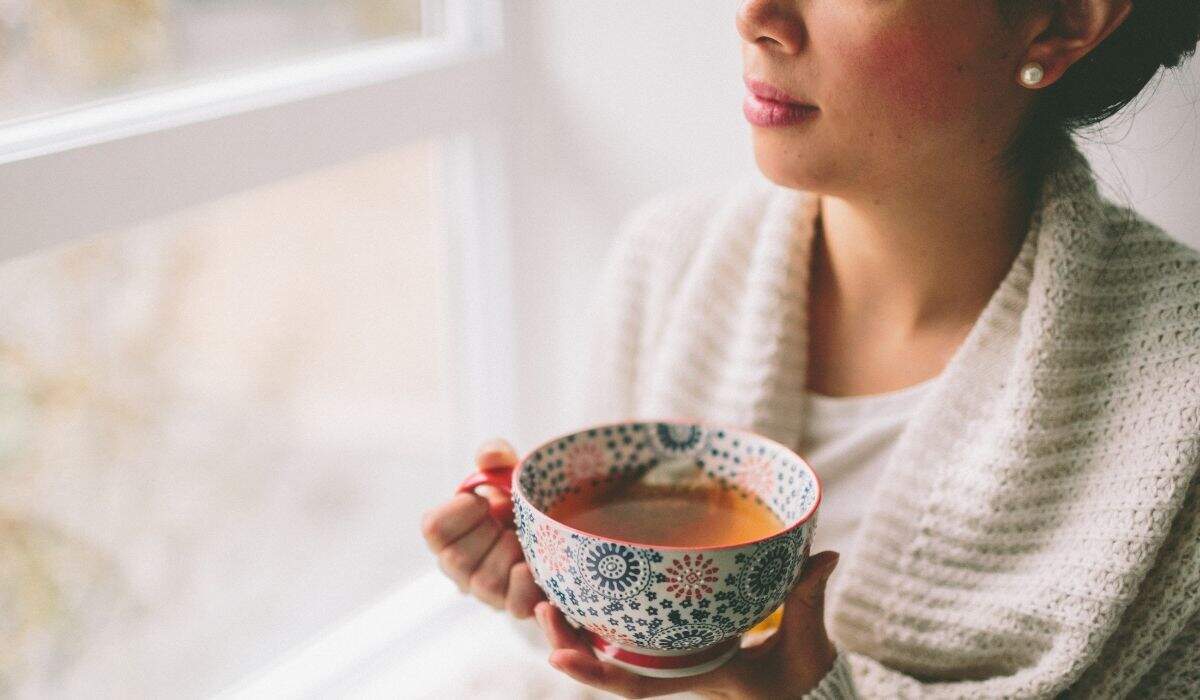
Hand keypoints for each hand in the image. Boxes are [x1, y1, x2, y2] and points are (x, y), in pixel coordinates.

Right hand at [420, 438, 544, 617]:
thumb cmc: (519, 500)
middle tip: (508, 520)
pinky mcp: (517, 606)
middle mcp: (460, 569)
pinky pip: (517, 606)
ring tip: (526, 539)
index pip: (433, 529)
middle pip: (457, 559)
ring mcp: (488, 593)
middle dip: (488, 532)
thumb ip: (495, 456)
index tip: (482, 500)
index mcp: (449, 534)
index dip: (460, 511)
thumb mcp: (507, 472)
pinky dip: (529, 586)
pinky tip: (536, 569)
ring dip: (512, 553)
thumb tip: (490, 456)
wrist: (559, 527)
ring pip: (487, 582)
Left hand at [534, 550, 841, 698]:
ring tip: (543, 596)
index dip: (597, 672)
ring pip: (610, 647)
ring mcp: (672, 652)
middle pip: (608, 665)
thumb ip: (808, 598)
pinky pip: (628, 629)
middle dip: (568, 642)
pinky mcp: (674, 635)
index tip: (557, 657)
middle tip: (540, 607)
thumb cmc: (800, 669)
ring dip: (573, 626)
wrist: (802, 685)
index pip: (639, 684)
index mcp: (697, 673)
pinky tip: (576, 587)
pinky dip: (598, 613)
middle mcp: (675, 665)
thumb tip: (824, 558)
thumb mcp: (806, 640)